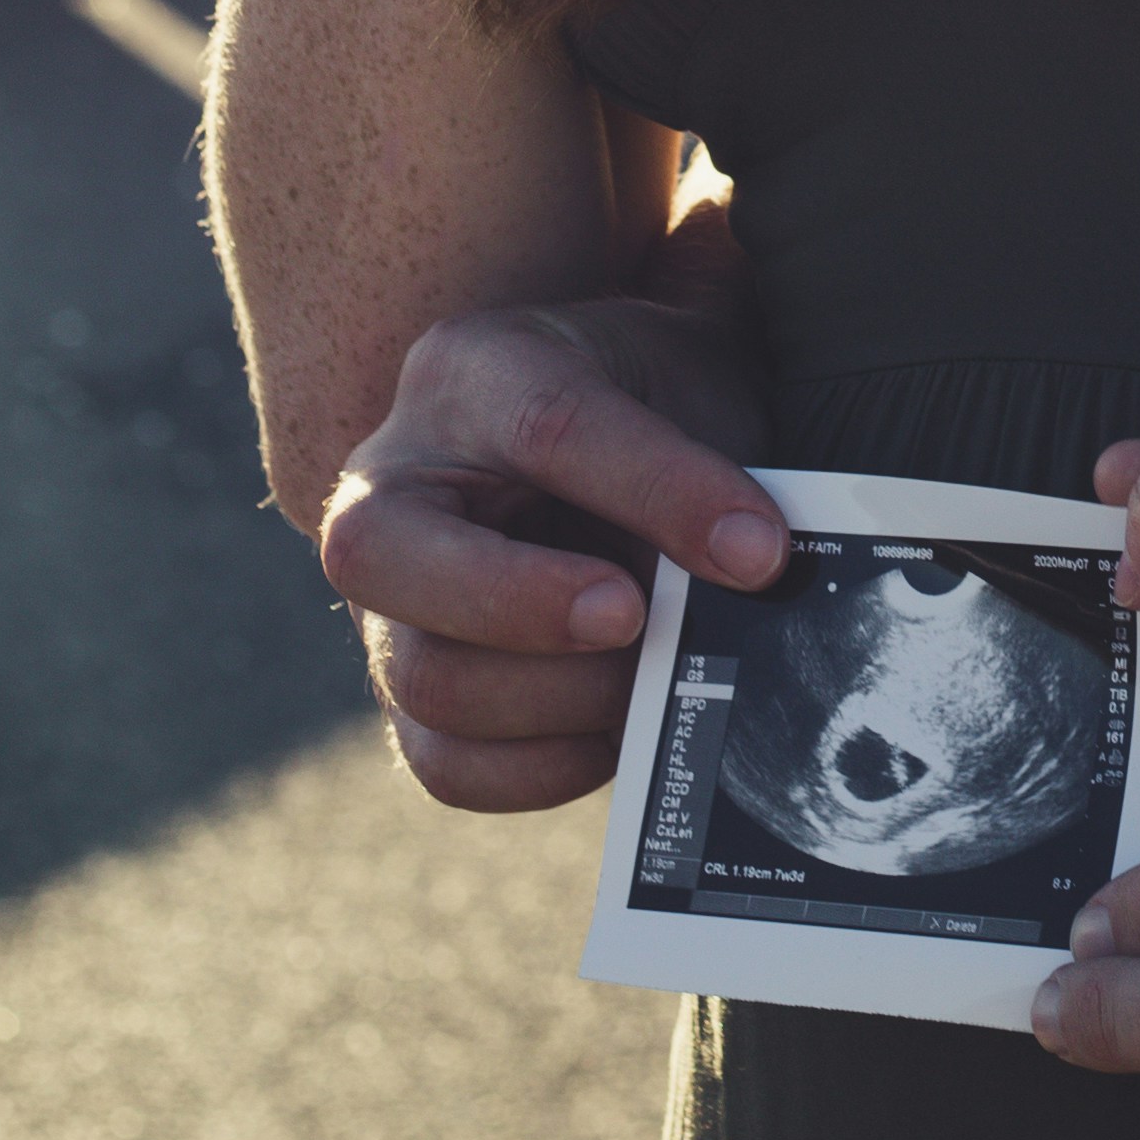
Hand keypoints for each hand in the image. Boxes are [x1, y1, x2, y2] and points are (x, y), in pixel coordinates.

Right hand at [319, 233, 781, 812]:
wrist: (625, 437)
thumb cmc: (657, 402)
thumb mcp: (690, 390)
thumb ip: (706, 466)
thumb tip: (754, 568)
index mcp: (473, 372)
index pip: (547, 425)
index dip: (656, 491)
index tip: (758, 553)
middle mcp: (393, 482)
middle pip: (381, 553)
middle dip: (522, 603)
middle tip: (636, 619)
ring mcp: (386, 598)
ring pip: (423, 676)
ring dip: (559, 699)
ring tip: (650, 679)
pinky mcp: (410, 692)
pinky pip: (444, 765)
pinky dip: (544, 767)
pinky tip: (619, 731)